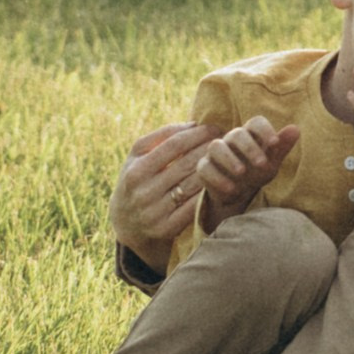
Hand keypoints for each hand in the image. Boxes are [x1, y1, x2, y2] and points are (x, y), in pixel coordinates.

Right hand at [111, 119, 233, 267]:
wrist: (126, 223)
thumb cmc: (137, 179)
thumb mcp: (137, 157)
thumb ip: (160, 137)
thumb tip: (192, 124)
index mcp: (136, 170)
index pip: (173, 145)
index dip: (197, 134)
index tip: (215, 127)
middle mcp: (144, 192)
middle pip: (186, 164)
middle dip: (209, 149)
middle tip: (227, 140)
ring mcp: (155, 212)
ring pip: (193, 185)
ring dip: (213, 169)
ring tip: (227, 158)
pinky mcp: (166, 229)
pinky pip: (194, 206)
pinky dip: (208, 191)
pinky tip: (220, 181)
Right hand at [193, 114, 302, 234]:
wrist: (239, 192)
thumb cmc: (257, 171)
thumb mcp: (272, 162)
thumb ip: (281, 147)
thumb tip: (296, 129)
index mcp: (250, 134)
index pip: (256, 122)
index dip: (265, 130)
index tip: (275, 143)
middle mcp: (231, 140)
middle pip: (236, 134)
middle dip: (249, 148)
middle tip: (261, 164)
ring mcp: (215, 153)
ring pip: (216, 147)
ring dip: (229, 159)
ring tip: (242, 173)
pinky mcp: (204, 168)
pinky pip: (205, 168)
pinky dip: (217, 178)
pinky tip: (231, 189)